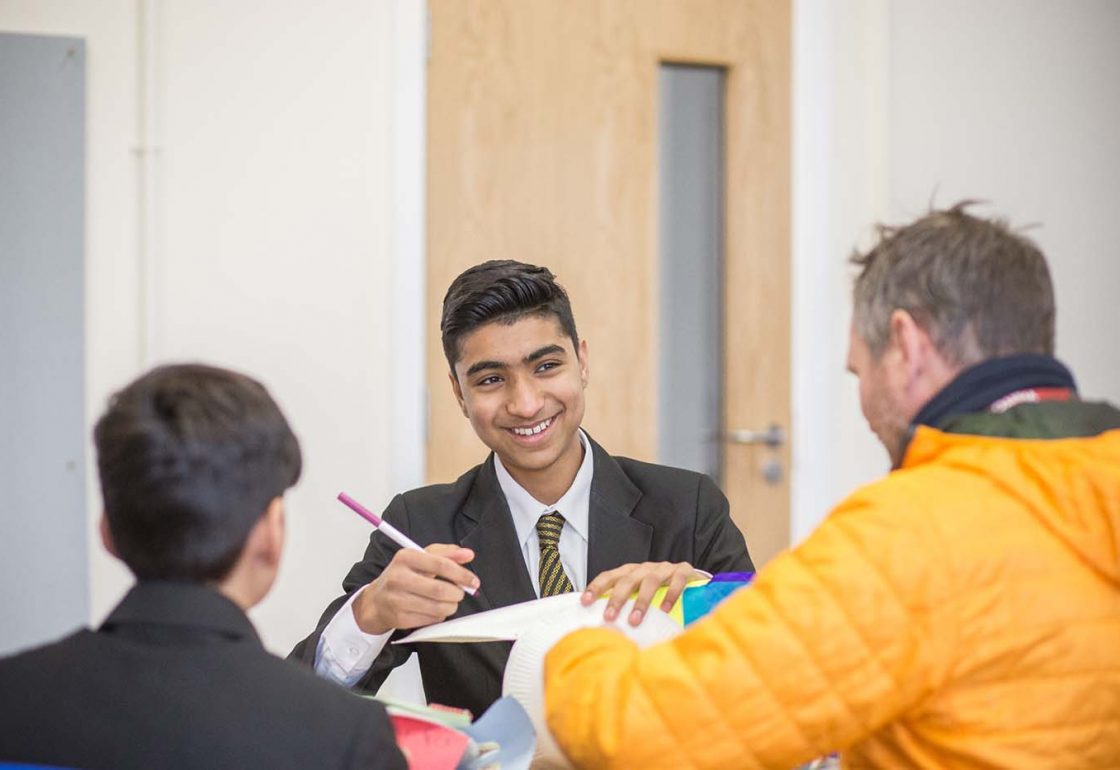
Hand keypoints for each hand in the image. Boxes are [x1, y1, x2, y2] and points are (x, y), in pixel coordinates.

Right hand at [352, 544, 478, 633]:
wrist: (376, 600)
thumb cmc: (403, 576)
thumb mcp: (421, 557)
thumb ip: (446, 553)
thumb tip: (468, 554)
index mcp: (405, 557)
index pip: (440, 564)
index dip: (461, 574)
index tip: (473, 580)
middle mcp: (398, 577)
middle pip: (440, 590)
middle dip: (457, 593)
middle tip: (460, 593)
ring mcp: (397, 599)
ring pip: (438, 607)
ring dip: (451, 606)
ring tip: (449, 601)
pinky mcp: (399, 618)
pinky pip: (431, 620)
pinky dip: (439, 616)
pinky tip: (434, 609)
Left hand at [581, 561, 703, 626]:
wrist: (693, 580)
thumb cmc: (663, 591)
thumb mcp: (642, 595)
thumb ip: (628, 606)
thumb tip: (608, 628)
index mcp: (631, 572)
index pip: (610, 576)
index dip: (596, 587)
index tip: (585, 602)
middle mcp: (645, 568)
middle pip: (627, 580)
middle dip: (616, 598)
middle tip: (609, 617)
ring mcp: (664, 568)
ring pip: (650, 581)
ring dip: (641, 601)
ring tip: (634, 620)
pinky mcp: (683, 570)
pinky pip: (676, 580)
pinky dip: (671, 594)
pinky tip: (665, 609)